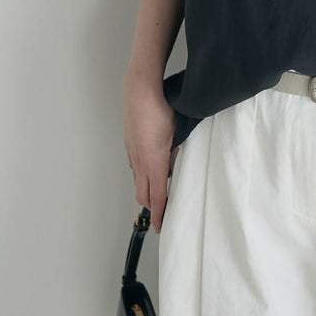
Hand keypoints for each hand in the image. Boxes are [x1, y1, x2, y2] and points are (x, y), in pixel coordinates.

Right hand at [123, 72, 178, 233]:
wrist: (140, 88)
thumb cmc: (161, 107)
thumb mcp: (180, 131)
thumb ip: (182, 151)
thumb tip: (186, 163)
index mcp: (155, 161)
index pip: (157, 196)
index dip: (160, 214)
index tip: (161, 227)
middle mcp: (140, 160)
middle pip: (143, 194)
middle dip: (152, 207)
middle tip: (161, 215)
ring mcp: (132, 152)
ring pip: (138, 180)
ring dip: (147, 189)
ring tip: (158, 193)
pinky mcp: (129, 143)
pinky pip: (135, 166)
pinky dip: (143, 173)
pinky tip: (151, 167)